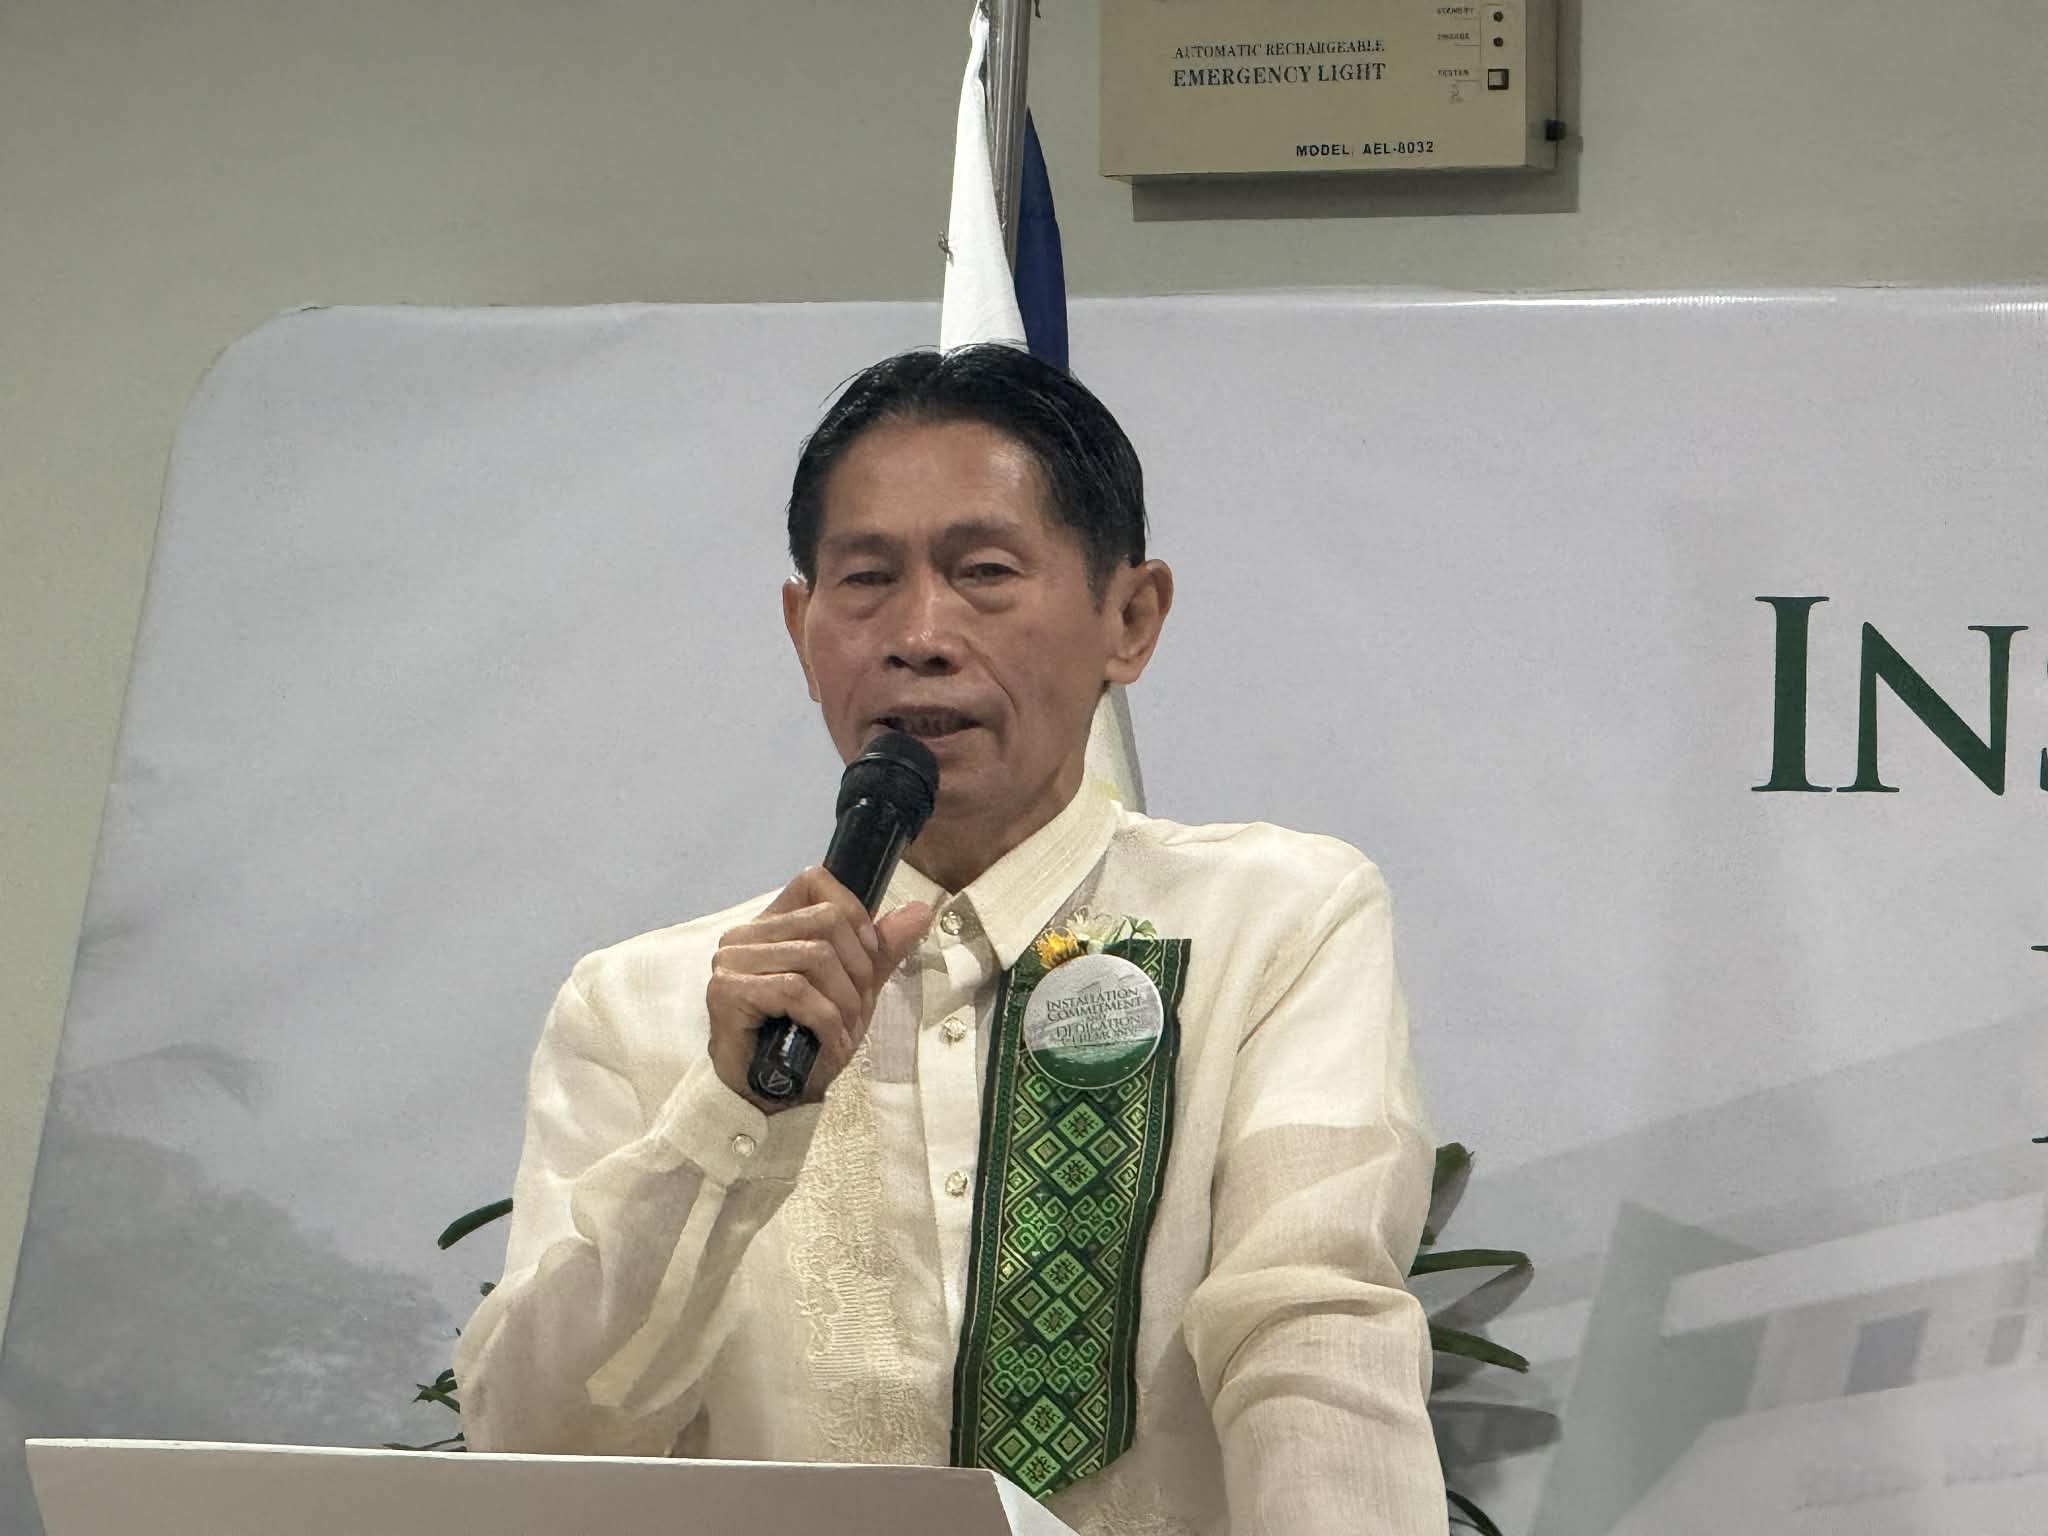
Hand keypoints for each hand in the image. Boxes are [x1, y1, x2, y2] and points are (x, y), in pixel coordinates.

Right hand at [705, 866, 932, 1111]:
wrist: (775, 1094)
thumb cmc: (808, 1040)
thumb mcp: (855, 989)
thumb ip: (881, 949)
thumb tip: (919, 911)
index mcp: (772, 924)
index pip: (814, 880)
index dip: (854, 913)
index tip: (869, 956)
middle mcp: (745, 935)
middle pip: (826, 921)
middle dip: (857, 969)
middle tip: (856, 1008)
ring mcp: (731, 961)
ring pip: (816, 956)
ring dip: (844, 1001)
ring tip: (843, 1029)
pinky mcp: (727, 991)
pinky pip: (796, 989)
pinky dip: (824, 1019)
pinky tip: (827, 1040)